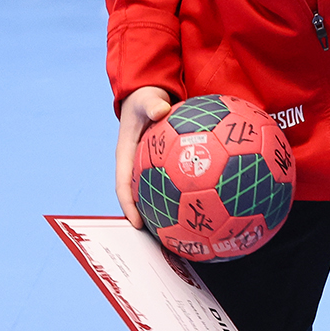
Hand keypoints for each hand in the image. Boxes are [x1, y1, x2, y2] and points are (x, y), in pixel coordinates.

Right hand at [115, 86, 174, 228]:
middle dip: (149, 216)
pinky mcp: (164, 164)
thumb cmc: (144, 99)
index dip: (128, 207)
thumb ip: (152, 105)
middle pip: (141, 196)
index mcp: (126, 156)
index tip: (137, 223)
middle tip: (164, 235)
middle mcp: (137, 165)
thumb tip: (162, 110)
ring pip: (158, 191)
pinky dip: (186, 189)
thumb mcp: (146, 100)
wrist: (148, 95)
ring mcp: (151, 166)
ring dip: (169, 208)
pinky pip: (175, 179)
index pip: (123, 187)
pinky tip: (206, 196)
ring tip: (186, 226)